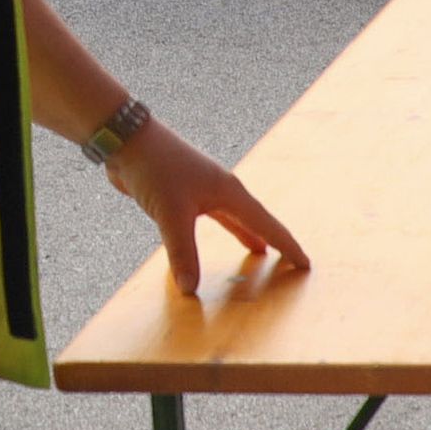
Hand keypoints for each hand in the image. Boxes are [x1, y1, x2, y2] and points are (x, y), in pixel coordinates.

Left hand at [109, 119, 310, 294]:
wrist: (126, 140)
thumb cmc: (154, 167)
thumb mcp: (171, 214)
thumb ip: (182, 253)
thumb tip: (190, 289)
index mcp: (228, 191)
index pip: (266, 223)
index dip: (286, 245)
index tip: (304, 263)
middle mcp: (221, 189)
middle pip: (255, 219)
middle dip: (273, 240)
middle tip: (290, 260)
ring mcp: (203, 189)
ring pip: (233, 217)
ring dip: (247, 234)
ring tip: (260, 253)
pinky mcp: (184, 192)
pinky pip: (211, 217)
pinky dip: (222, 228)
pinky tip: (220, 236)